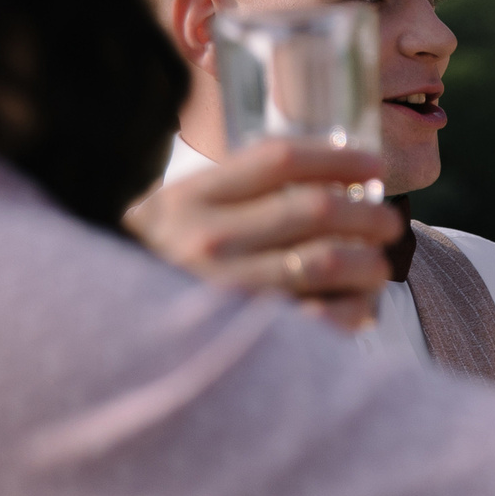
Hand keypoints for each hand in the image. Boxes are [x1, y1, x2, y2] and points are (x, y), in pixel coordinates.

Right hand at [123, 139, 401, 330]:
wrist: (104, 337)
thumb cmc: (155, 269)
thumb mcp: (170, 216)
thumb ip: (228, 192)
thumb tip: (325, 176)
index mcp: (187, 199)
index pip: (279, 160)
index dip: (337, 157)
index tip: (373, 163)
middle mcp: (203, 241)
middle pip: (314, 208)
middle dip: (368, 212)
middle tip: (390, 222)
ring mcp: (222, 291)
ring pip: (327, 261)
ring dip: (369, 261)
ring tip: (378, 264)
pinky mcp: (241, 338)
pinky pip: (319, 320)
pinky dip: (351, 311)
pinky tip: (360, 310)